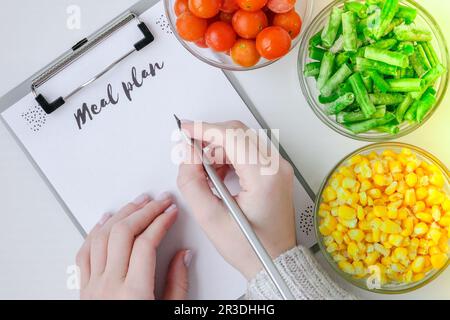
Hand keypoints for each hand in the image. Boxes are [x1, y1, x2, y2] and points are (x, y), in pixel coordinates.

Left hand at [76, 193, 191, 299]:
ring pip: (102, 237)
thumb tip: (183, 256)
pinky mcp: (84, 288)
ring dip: (122, 215)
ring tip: (137, 203)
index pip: (146, 243)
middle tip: (160, 201)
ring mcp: (93, 286)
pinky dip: (95, 231)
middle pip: (124, 234)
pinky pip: (84, 252)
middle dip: (145, 211)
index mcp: (134, 294)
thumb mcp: (169, 312)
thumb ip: (177, 284)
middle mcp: (110, 286)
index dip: (161, 221)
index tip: (171, 212)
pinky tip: (106, 220)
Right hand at [177, 120, 295, 278]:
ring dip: (219, 148)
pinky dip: (229, 155)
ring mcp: (278, 168)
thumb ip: (192, 182)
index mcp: (265, 177)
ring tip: (205, 172)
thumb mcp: (210, 218)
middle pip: (238, 132)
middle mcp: (276, 167)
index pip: (231, 137)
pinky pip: (249, 150)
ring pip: (243, 139)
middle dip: (210, 136)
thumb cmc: (251, 248)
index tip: (185, 129)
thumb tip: (187, 155)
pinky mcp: (275, 171)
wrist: (274, 261)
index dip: (204, 129)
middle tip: (190, 150)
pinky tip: (218, 174)